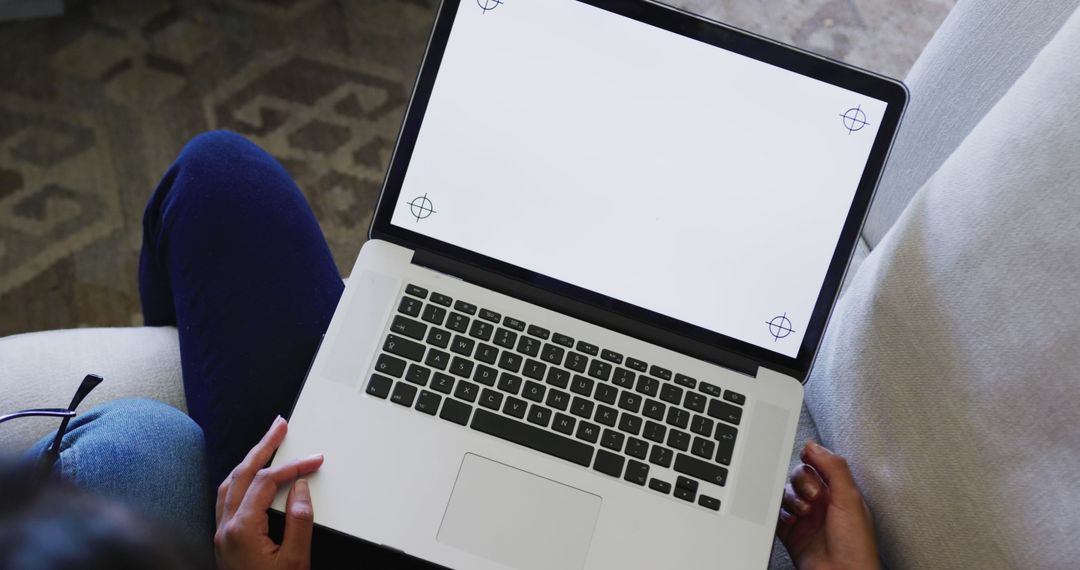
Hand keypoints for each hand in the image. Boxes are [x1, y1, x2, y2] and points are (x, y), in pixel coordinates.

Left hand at [215, 416, 323, 569]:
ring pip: (229, 485)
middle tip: (279, 425)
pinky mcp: (224, 544)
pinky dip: (240, 480)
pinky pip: (226, 499)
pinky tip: (250, 479)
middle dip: (262, 447)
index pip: (266, 483)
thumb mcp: (296, 562)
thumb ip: (299, 521)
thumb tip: (299, 487)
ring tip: (266, 445)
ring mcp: (221, 536)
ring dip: (248, 461)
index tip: (314, 460)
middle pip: (241, 474)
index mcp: (241, 530)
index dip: (292, 467)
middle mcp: (225, 529)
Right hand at [776, 441, 879, 569]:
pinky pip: (775, 515)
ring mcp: (806, 519)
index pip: (820, 465)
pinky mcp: (791, 533)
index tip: (807, 459)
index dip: (811, 461)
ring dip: (791, 500)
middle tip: (812, 496)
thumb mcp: (850, 499)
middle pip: (800, 478)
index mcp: (840, 493)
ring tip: (802, 513)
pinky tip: (789, 520)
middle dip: (802, 483)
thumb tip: (815, 445)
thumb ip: (834, 467)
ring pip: (786, 494)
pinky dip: (777, 514)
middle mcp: (823, 504)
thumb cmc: (855, 546)